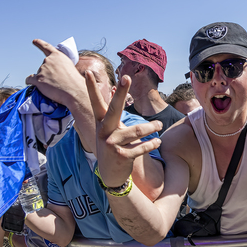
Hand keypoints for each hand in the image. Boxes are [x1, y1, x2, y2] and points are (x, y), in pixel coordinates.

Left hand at [25, 39, 84, 106]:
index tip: (34, 41)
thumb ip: (60, 65)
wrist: (75, 91)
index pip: (46, 47)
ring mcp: (42, 70)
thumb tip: (52, 72)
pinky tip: (36, 86)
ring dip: (43, 80)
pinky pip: (29, 80)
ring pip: (38, 74)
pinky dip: (31, 82)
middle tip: (56, 81)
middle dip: (47, 73)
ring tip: (54, 86)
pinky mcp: (38, 79)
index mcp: (57, 56)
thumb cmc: (75, 81)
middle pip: (43, 66)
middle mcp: (48, 60)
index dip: (39, 44)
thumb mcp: (69, 67)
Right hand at [85, 73, 162, 187]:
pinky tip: (157, 141)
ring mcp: (111, 144)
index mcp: (101, 123)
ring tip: (158, 125)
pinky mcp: (121, 156)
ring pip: (137, 130)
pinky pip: (142, 146)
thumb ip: (113, 111)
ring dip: (151, 127)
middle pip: (114, 109)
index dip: (91, 88)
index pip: (96, 102)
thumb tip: (116, 88)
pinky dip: (152, 143)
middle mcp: (104, 131)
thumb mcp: (110, 129)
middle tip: (127, 77)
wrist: (111, 175)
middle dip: (121, 93)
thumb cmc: (114, 146)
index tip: (87, 71)